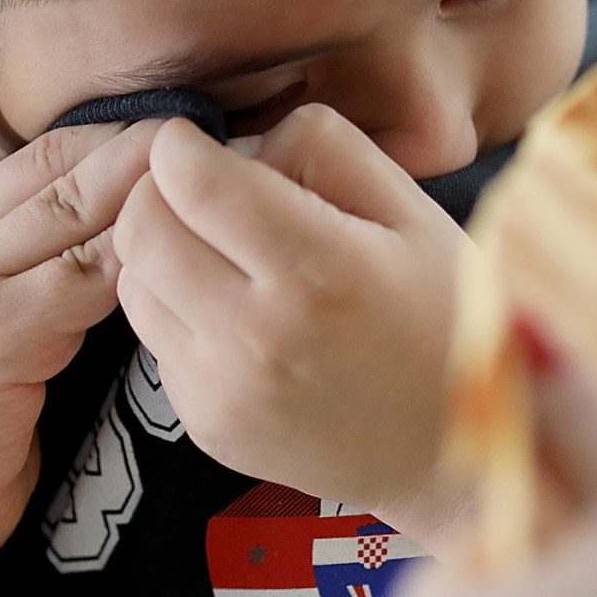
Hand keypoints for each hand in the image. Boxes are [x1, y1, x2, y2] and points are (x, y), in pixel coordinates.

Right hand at [0, 0, 162, 584]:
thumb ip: (33, 260)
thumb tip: (118, 218)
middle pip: (45, 154)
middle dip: (123, 129)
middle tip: (202, 104)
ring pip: (67, 203)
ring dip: (143, 178)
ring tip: (207, 152)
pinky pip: (78, 277)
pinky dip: (133, 257)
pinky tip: (176, 243)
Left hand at [113, 105, 473, 538]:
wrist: (462, 454)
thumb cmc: (447, 317)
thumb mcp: (413, 211)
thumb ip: (323, 148)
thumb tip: (236, 143)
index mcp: (316, 271)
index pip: (189, 181)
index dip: (180, 145)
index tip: (199, 142)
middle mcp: (256, 337)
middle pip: (142, 227)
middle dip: (160, 192)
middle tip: (205, 192)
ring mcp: (224, 391)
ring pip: (134, 282)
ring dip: (163, 253)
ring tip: (226, 256)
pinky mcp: (207, 426)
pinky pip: (155, 340)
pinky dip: (180, 312)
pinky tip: (241, 316)